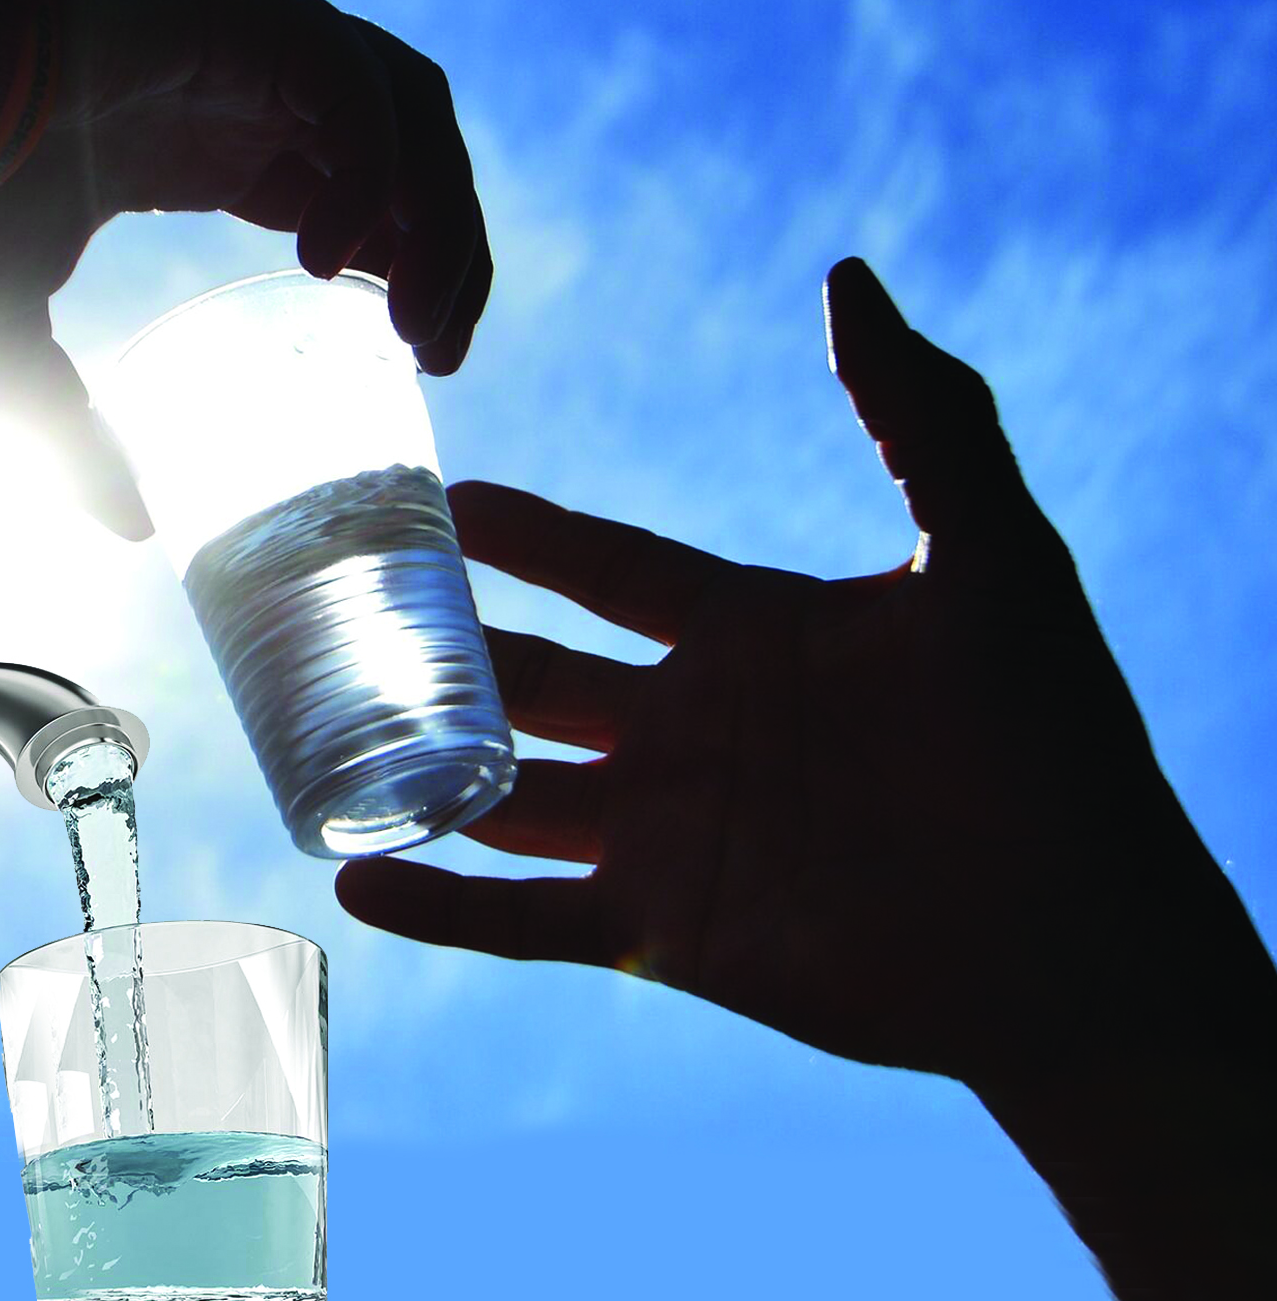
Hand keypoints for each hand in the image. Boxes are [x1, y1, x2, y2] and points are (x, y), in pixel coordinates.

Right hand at [0, 0, 488, 538]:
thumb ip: (62, 431)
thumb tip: (130, 528)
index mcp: (206, 140)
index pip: (353, 189)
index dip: (406, 261)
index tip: (423, 353)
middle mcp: (241, 87)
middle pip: (407, 150)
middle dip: (449, 248)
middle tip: (443, 352)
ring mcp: (245, 43)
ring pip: (407, 112)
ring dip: (439, 217)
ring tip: (419, 325)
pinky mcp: (237, 16)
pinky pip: (352, 87)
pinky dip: (372, 172)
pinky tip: (333, 259)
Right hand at [338, 257, 1269, 1094]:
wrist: (1076, 932)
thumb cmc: (1050, 736)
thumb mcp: (992, 554)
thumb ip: (921, 416)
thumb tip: (848, 276)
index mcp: (751, 636)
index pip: (608, 568)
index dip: (527, 534)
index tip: (445, 492)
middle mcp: (693, 728)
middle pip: (536, 673)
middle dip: (447, 639)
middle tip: (342, 597)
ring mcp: (672, 831)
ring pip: (511, 790)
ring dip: (422, 759)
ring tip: (315, 726)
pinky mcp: (667, 930)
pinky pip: (530, 921)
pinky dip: (448, 909)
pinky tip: (361, 880)